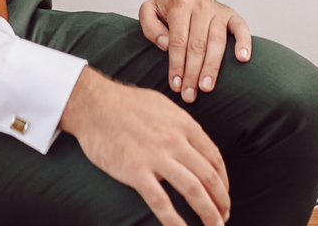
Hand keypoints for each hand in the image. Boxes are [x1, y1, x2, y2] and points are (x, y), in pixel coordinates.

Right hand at [61, 67, 229, 225]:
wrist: (94, 104)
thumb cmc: (126, 103)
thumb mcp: (163, 105)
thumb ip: (181, 124)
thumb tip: (193, 141)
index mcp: (185, 125)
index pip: (214, 158)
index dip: (224, 182)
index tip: (223, 195)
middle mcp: (176, 141)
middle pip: (209, 177)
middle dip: (221, 202)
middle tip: (223, 217)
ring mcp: (157, 157)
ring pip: (193, 191)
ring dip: (208, 213)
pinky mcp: (136, 172)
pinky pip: (161, 202)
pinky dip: (175, 222)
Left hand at [139, 0, 251, 103]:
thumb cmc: (168, 6)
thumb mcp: (149, 10)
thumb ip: (150, 27)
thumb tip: (165, 44)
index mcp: (179, 5)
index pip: (178, 41)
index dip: (177, 65)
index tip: (176, 85)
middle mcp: (200, 7)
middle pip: (197, 45)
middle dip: (193, 73)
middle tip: (190, 94)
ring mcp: (218, 10)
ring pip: (217, 42)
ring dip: (212, 67)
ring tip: (207, 87)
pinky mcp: (231, 15)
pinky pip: (241, 28)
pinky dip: (244, 42)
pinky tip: (242, 59)